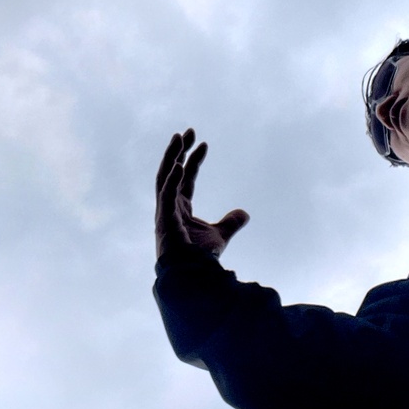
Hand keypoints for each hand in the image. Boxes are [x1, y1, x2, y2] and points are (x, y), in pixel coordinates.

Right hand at [155, 129, 248, 260]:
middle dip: (179, 151)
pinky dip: (172, 180)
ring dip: (171, 156)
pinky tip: (180, 165)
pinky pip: (166, 195)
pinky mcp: (164, 220)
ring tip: (179, 137)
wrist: (193, 277)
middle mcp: (169, 207)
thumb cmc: (200, 259)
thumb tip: (245, 213)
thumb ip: (230, 222)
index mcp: (179, 208)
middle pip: (171, 172)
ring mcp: (164, 212)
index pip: (185, 179)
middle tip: (188, 131)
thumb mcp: (220, 235)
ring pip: (164, 177)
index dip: (194, 160)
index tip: (204, 143)